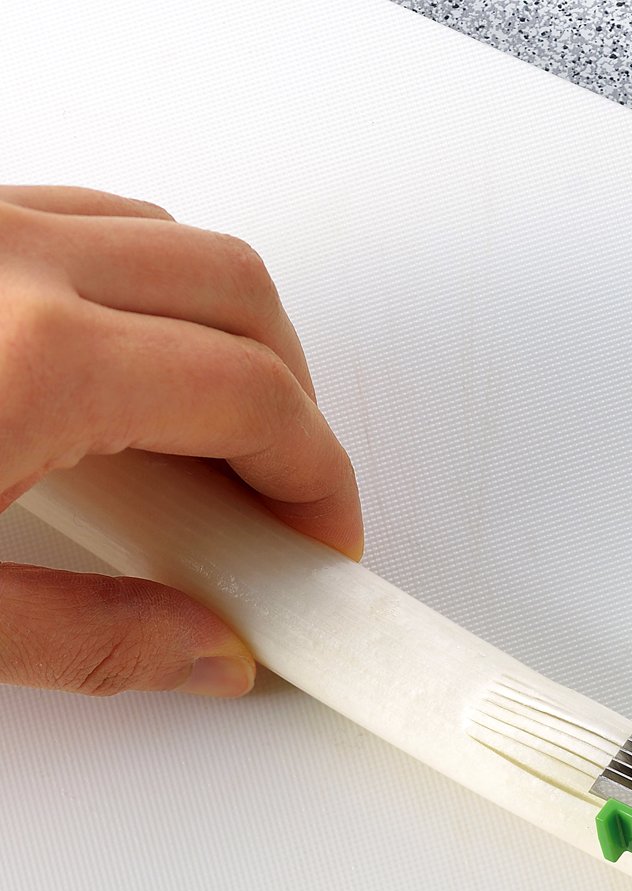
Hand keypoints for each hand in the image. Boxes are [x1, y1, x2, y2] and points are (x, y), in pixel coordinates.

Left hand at [0, 185, 362, 697]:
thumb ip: (83, 640)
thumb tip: (204, 653)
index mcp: (27, 359)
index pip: (252, 399)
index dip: (318, 475)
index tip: (325, 536)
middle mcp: (8, 259)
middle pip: (239, 296)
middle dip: (295, 398)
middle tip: (289, 493)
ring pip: (171, 244)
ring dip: (229, 333)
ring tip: (217, 432)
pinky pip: (90, 222)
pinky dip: (146, 291)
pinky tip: (125, 367)